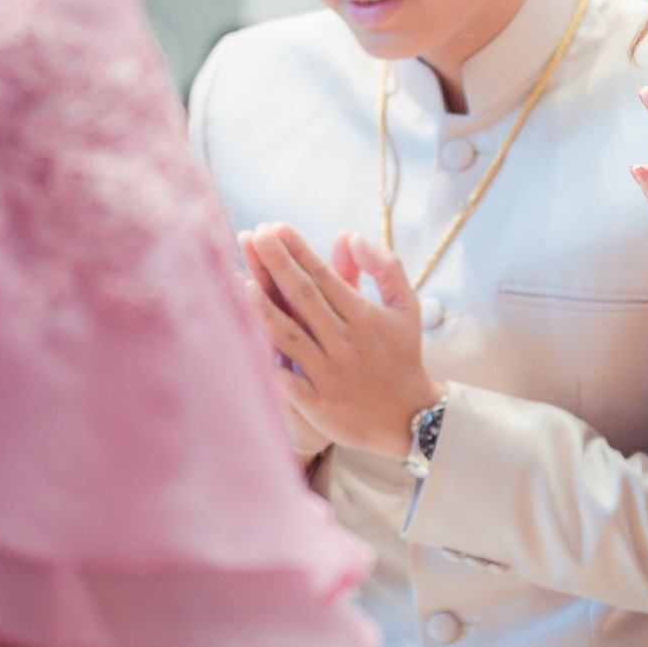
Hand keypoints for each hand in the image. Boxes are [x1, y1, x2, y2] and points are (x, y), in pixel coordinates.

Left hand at [237, 222, 445, 459]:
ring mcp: (330, 373)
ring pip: (290, 334)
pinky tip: (242, 341)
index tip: (275, 228)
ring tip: (239, 279)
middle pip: (304, 298)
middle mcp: (345, 342)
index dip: (298, 250)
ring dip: (263, 307)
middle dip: (277, 264)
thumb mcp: (406, 307)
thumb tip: (348, 236)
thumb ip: (384, 267)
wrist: (409, 418)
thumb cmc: (402, 356)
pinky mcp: (318, 403)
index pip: (324, 276)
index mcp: (364, 316)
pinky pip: (286, 380)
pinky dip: (266, 362)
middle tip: (252, 236)